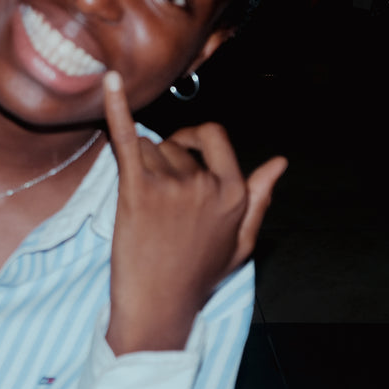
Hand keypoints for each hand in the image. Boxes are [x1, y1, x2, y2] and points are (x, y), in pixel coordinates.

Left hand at [101, 71, 285, 353]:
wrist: (158, 306)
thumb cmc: (197, 276)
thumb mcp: (240, 242)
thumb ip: (259, 199)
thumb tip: (279, 163)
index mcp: (233, 191)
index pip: (212, 137)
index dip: (193, 145)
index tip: (180, 160)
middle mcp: (206, 183)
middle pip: (174, 146)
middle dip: (163, 162)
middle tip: (156, 202)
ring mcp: (172, 186)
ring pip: (147, 149)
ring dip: (139, 168)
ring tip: (142, 209)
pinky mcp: (137, 192)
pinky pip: (125, 139)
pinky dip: (116, 109)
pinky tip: (108, 82)